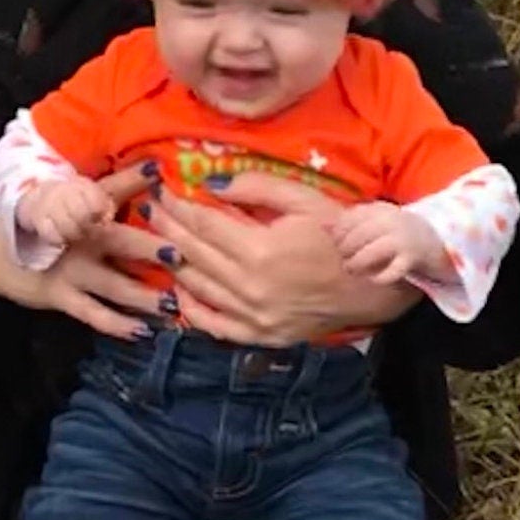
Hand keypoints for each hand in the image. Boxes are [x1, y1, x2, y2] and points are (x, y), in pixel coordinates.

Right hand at [0, 165, 161, 337]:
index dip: (135, 179)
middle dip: (153, 248)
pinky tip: (142, 331)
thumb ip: (111, 189)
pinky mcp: (60, 296)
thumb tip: (157, 168)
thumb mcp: (68, 199)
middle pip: (121, 241)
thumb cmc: (42, 223)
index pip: (110, 188)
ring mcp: (70, 270)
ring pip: (115, 285)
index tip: (159, 172)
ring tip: (172, 305)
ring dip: (145, 296)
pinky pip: (93, 314)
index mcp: (80, 207)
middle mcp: (79, 237)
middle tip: (183, 256)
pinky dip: (118, 324)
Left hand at [146, 173, 418, 346]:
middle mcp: (251, 287)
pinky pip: (213, 324)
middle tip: (150, 210)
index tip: (162, 191)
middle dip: (168, 229)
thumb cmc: (339, 235)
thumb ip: (256, 187)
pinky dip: (191, 307)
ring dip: (173, 263)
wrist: (370, 285)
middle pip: (194, 254)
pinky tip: (179, 289)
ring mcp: (254, 316)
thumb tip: (210, 183)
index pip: (204, 224)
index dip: (179, 206)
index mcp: (261, 250)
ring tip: (159, 242)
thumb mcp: (304, 200)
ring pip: (198, 288)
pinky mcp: (259, 336)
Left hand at [333, 200, 451, 287]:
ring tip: (352, 269)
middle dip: (345, 250)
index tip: (336, 243)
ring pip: (371, 252)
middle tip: (344, 260)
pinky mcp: (413, 258)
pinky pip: (392, 271)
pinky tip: (374, 279)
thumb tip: (322, 226)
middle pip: (358, 235)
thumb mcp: (378, 220)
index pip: (351, 218)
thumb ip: (353, 222)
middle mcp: (391, 220)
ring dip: (357, 263)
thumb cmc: (400, 232)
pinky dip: (380, 277)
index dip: (339, 232)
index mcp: (381, 209)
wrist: (439, 240)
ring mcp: (403, 239)